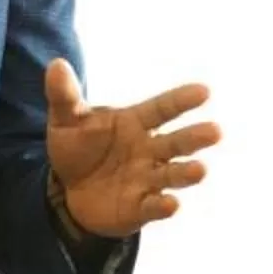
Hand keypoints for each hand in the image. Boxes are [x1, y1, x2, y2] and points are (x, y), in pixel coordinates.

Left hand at [44, 58, 218, 238]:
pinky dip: (164, 206)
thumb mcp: (66, 121)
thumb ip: (64, 96)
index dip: (181, 101)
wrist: (69, 191)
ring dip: (186, 173)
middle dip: (195, 138)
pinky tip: (172, 204)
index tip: (204, 91)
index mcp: (136, 123)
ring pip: (172, 175)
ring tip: (201, 170)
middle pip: (176, 142)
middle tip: (216, 131)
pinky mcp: (140, 208)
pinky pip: (154, 206)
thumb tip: (56, 65)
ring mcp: (147, 179)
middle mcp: (149, 150)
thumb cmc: (78, 149)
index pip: (163, 109)